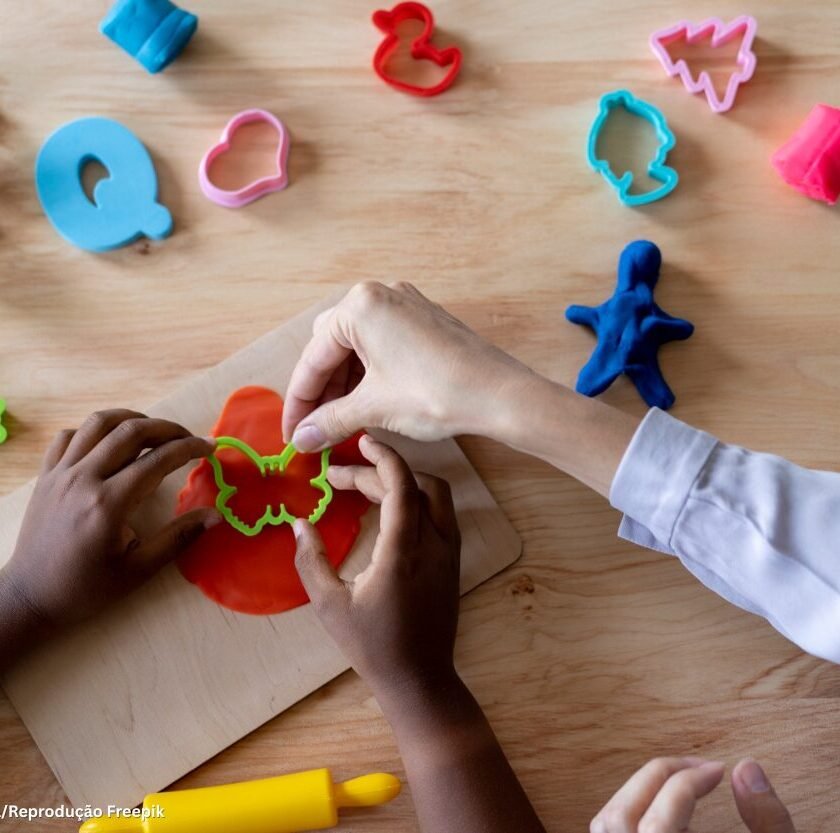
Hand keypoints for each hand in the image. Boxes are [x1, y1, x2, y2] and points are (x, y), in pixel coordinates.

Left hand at [1, 410, 218, 629]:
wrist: (32, 598)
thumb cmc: (88, 587)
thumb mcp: (140, 569)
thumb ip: (179, 537)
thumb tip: (217, 516)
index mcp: (108, 503)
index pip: (158, 460)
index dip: (190, 448)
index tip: (210, 447)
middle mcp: (83, 479)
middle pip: (130, 431)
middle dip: (167, 428)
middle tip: (188, 438)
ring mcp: (60, 473)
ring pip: (97, 423)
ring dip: (131, 419)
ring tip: (153, 431)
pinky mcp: (45, 475)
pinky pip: (68, 436)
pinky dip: (93, 432)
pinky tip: (109, 445)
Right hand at [283, 282, 534, 450]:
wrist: (500, 395)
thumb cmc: (437, 393)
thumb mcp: (374, 408)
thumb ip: (330, 420)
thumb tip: (302, 438)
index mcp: (360, 306)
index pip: (313, 358)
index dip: (300, 402)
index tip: (292, 434)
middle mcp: (381, 295)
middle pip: (332, 348)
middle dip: (322, 390)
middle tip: (316, 429)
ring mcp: (406, 304)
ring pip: (358, 347)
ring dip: (345, 385)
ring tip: (341, 422)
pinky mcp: (424, 320)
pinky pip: (383, 345)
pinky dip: (370, 374)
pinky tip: (367, 404)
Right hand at [293, 434, 460, 699]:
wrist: (420, 677)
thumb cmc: (372, 644)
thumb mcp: (330, 605)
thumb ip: (311, 561)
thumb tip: (298, 523)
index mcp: (404, 552)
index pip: (401, 486)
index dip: (383, 457)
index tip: (362, 441)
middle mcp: (434, 544)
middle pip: (414, 485)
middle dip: (377, 472)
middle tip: (339, 477)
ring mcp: (449, 551)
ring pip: (435, 494)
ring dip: (403, 480)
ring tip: (365, 484)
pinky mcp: (453, 559)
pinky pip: (440, 512)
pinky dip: (416, 497)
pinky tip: (389, 506)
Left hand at [591, 757, 794, 832]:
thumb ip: (768, 823)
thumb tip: (746, 769)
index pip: (661, 819)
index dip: (690, 780)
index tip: (721, 770)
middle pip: (621, 816)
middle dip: (659, 776)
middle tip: (700, 768)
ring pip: (606, 825)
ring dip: (639, 792)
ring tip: (681, 782)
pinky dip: (631, 815)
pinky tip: (664, 812)